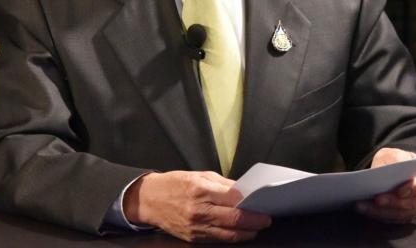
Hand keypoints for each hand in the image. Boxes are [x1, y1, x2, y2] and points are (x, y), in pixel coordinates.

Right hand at [124, 170, 271, 242]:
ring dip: (247, 232)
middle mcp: (199, 210)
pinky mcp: (193, 238)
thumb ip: (222, 184)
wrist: (149, 200)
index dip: (251, 202)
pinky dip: (232, 237)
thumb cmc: (174, 184)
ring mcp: (196, 226)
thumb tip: (243, 190)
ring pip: (229, 234)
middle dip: (255, 221)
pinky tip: (240, 232)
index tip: (263, 202)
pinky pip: (218, 240)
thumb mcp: (199, 175)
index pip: (234, 199)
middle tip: (266, 219)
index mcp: (201, 190)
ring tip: (256, 228)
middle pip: (235, 219)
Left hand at [354, 147, 415, 223]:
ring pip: (401, 214)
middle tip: (377, 199)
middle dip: (393, 202)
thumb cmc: (395, 160)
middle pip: (412, 202)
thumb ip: (396, 158)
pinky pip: (392, 219)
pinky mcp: (405, 215)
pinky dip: (377, 215)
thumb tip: (395, 166)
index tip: (400, 191)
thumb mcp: (395, 153)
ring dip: (381, 211)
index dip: (414, 188)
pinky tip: (364, 209)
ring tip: (363, 205)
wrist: (391, 168)